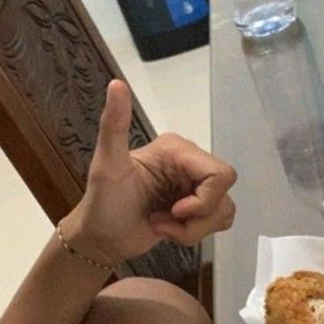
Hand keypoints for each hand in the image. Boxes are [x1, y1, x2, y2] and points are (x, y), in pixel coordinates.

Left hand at [63, 80, 236, 261]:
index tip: (174, 210)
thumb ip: (114, 125)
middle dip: (198, 217)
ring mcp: (193, 186)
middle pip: (223, 191)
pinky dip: (196, 233)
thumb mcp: (106, 167)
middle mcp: (189, 163)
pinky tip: (169, 229)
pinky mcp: (196, 208)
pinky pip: (219, 218)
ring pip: (223, 209)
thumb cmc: (102, 204)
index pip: (219, 174)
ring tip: (163, 225)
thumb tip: (116, 84)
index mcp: (175, 149)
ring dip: (194, 228)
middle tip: (166, 219)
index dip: (203, 200)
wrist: (100, 238)